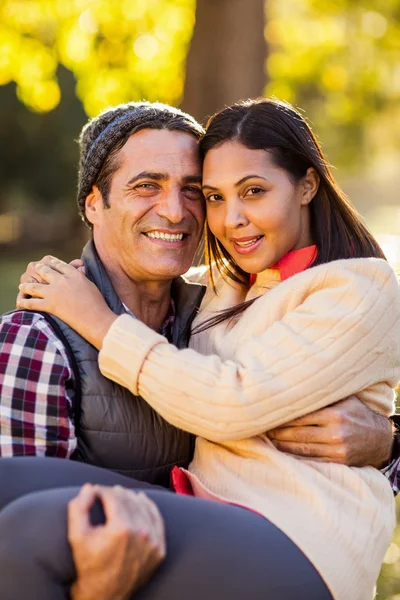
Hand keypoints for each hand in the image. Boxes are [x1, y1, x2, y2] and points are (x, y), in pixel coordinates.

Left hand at [17, 258, 115, 348]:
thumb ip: (81, 277)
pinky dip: (25, 302)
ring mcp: (54, 292)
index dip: (52, 262)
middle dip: (38, 269)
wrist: (95, 318)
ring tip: (23, 285)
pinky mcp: (50, 305)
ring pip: (34, 286)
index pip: (60, 264)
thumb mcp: (91, 285)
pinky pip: (32, 303)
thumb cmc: (98, 304)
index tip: (48, 261)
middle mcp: (62, 280)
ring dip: (26, 285)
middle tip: (34, 269)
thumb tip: (80, 269)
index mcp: (74, 274)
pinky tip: (20, 302)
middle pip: (45, 271)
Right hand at [69, 484, 165, 599]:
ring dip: (132, 497)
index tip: (95, 491)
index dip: (102, 490)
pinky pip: (157, 521)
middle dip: (116, 493)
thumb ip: (78, 508)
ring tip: (121, 494)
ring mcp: (153, 542)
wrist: (104, 595)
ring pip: (145, 507)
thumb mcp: (76, 537)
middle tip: (106, 492)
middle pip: (129, 500)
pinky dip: (149, 508)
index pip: (113, 497)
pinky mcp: (160, 550)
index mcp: (121, 529)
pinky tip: (141, 500)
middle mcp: (141, 534)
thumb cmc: (88, 565)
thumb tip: (89, 487)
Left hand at [267, 397, 393, 466]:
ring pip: (302, 449)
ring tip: (269, 441)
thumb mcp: (345, 399)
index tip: (268, 416)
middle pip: (298, 434)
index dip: (282, 418)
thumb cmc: (358, 413)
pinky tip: (284, 452)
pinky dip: (295, 457)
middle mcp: (335, 433)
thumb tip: (295, 388)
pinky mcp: (338, 461)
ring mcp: (336, 449)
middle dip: (278, 433)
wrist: (381, 438)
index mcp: (334, 414)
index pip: (300, 416)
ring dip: (282, 446)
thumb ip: (323, 396)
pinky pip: (311, 460)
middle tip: (263, 430)